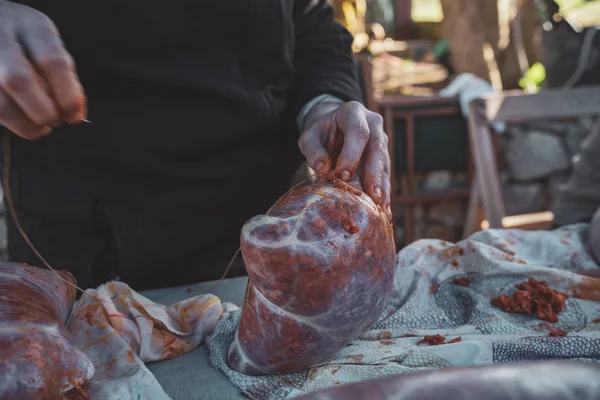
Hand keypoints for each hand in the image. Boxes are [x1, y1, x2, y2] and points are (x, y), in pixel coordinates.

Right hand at [0, 1, 85, 139]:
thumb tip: (75, 113)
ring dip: (27, 124)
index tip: (75, 117)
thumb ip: (66, 78)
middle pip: (19, 80)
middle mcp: (2, 36)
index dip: (68, 97)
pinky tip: (24, 121)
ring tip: (41, 126)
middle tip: (56, 121)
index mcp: (33, 26)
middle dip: (44, 112)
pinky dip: (13, 122)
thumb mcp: (50, 48)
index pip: (53, 63)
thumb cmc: (28, 43)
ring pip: (0, 101)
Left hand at [299, 101, 391, 219]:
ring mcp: (381, 140)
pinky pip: (385, 174)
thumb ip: (313, 150)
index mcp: (353, 113)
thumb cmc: (320, 132)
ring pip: (385, 163)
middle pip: (377, 148)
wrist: (331, 127)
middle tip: (371, 196)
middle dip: (374, 173)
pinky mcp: (383, 156)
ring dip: (382, 186)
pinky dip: (384, 193)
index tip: (343, 175)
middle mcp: (373, 124)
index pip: (359, 132)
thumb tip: (322, 168)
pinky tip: (384, 210)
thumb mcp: (309, 136)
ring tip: (380, 207)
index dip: (353, 154)